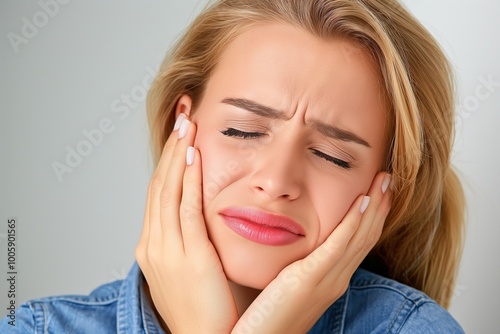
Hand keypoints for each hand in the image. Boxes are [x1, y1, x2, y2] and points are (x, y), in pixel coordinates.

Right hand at [135, 114, 238, 333]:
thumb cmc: (201, 307)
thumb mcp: (187, 267)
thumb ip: (188, 238)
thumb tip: (198, 214)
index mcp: (153, 245)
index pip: (159, 192)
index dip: (170, 160)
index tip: (181, 134)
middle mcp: (153, 243)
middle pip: (160, 184)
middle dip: (172, 148)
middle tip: (183, 116)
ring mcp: (166, 250)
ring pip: (169, 190)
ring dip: (179, 155)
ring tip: (188, 125)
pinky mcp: (188, 257)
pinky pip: (185, 210)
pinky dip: (188, 180)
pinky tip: (195, 157)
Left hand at [232, 172, 391, 333]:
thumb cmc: (269, 315)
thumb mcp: (290, 285)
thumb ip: (299, 267)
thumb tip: (299, 248)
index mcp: (333, 279)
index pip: (359, 242)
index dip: (372, 216)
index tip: (378, 192)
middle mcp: (337, 279)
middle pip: (366, 236)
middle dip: (380, 206)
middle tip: (388, 178)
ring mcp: (328, 279)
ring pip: (360, 236)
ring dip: (374, 206)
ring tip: (384, 180)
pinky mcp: (311, 278)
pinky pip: (338, 245)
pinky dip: (353, 222)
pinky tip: (362, 202)